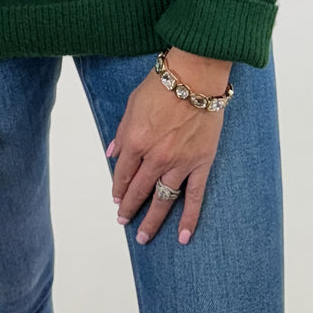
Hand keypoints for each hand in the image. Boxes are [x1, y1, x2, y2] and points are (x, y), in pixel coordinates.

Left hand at [107, 51, 230, 244]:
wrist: (195, 76)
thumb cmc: (163, 85)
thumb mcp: (132, 104)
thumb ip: (122, 132)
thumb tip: (111, 153)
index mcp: (136, 141)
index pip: (122, 174)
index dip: (117, 188)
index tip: (115, 198)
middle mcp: (155, 157)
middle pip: (139, 191)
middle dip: (129, 209)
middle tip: (124, 221)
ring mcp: (179, 163)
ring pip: (163, 200)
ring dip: (152, 221)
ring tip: (144, 236)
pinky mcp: (201, 164)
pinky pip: (194, 198)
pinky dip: (189, 219)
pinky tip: (183, 237)